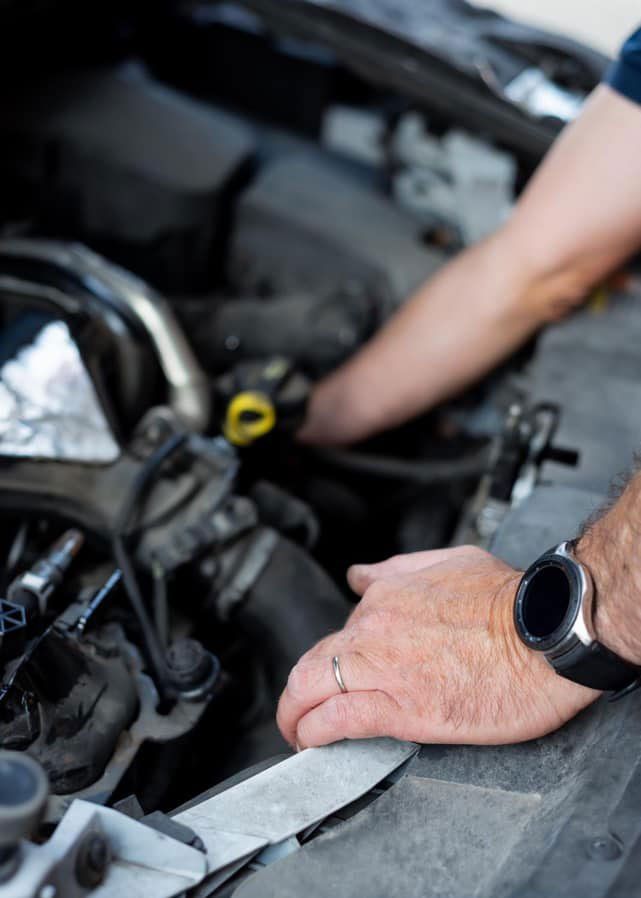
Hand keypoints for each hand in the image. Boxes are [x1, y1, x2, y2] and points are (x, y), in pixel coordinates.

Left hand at [277, 546, 598, 748]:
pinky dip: (315, 732)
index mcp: (386, 597)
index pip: (338, 634)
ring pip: (311, 690)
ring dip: (294, 715)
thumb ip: (396, 570)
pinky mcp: (401, 708)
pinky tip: (311, 742)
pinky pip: (338, 721)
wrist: (546, 632)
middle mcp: (374, 629)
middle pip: (312, 663)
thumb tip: (359, 576)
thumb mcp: (448, 561)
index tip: (332, 677)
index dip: (329, 661)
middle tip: (297, 711)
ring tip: (296, 732)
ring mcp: (383, 668)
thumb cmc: (508, 599)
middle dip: (297, 691)